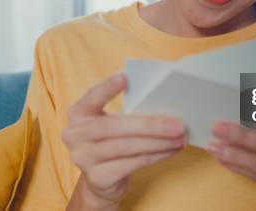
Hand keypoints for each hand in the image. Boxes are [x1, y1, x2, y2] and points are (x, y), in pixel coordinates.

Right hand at [62, 73, 185, 209]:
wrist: (101, 179)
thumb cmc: (113, 141)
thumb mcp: (112, 123)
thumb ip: (128, 111)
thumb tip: (166, 101)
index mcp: (78, 113)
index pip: (92, 96)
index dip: (107, 87)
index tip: (125, 76)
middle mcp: (75, 134)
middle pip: (114, 126)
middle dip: (150, 125)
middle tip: (178, 124)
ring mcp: (83, 157)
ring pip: (126, 147)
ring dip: (158, 142)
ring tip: (180, 138)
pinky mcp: (97, 177)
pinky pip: (132, 164)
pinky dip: (156, 156)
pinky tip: (171, 150)